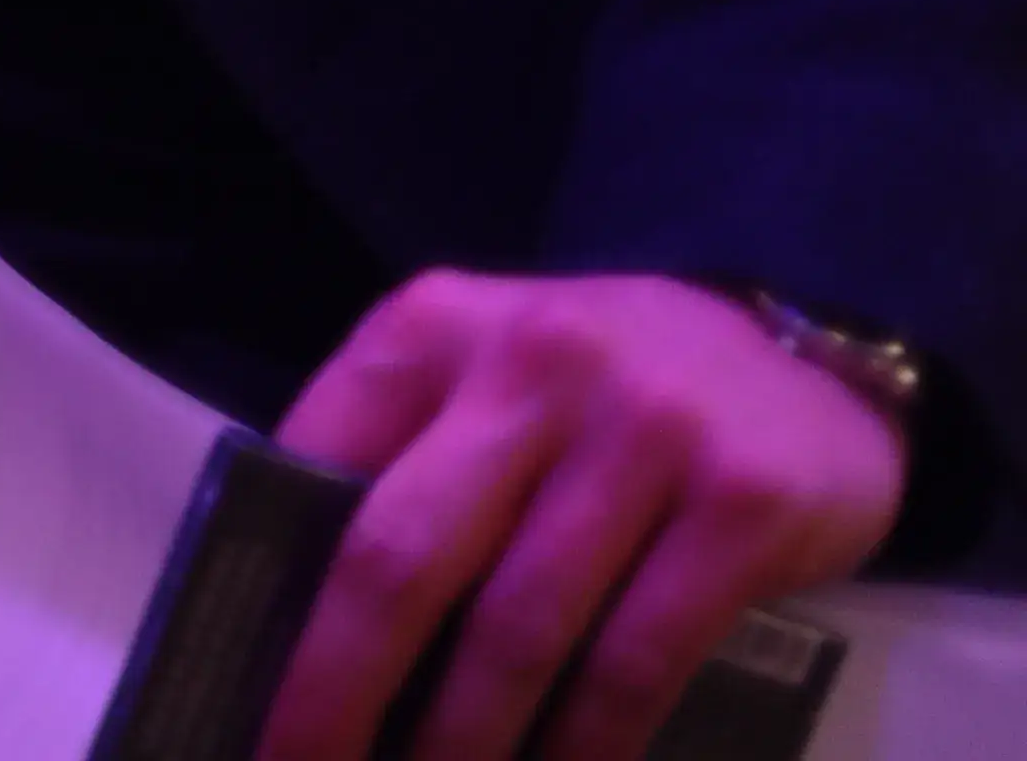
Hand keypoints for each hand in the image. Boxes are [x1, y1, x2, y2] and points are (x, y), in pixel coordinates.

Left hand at [256, 269, 902, 760]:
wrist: (802, 347)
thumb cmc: (603, 390)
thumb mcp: (484, 377)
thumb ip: (401, 462)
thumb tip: (306, 628)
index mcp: (433, 328)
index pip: (312, 465)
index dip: (271, 593)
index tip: (244, 696)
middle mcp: (530, 364)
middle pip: (400, 556)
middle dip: (339, 689)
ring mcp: (643, 429)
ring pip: (519, 625)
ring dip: (467, 741)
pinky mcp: (744, 503)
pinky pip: (640, 656)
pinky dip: (589, 742)